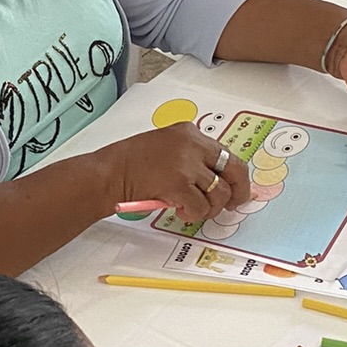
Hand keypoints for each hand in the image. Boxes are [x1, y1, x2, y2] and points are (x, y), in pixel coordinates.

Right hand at [102, 122, 252, 223]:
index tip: (235, 187)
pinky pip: (200, 206)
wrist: (108, 173)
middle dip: (238, 191)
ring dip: (209, 208)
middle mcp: (192, 144)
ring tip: (192, 210)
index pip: (225, 153)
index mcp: (189, 132)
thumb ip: (190, 157)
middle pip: (234, 169)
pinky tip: (180, 212)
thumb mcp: (166, 148)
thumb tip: (214, 179)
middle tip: (233, 205)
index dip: (234, 175)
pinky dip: (193, 214)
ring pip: (219, 193)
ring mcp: (187, 163)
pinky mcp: (179, 183)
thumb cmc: (131, 164)